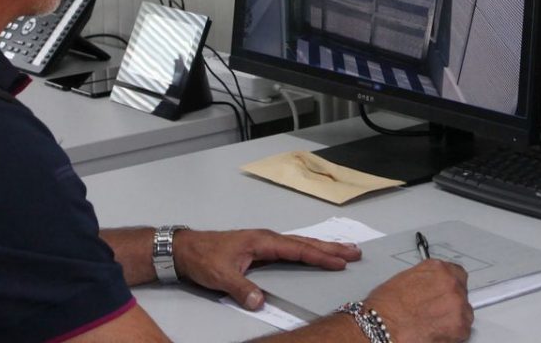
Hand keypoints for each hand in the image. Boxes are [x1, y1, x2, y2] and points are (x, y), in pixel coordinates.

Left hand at [172, 228, 359, 308]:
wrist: (186, 249)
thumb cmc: (203, 258)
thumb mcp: (220, 276)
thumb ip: (242, 288)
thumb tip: (260, 301)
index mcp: (262, 241)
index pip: (297, 250)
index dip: (319, 256)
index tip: (340, 260)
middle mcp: (267, 239)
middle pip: (304, 243)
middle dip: (330, 248)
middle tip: (355, 251)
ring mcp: (264, 243)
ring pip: (299, 244)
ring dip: (321, 247)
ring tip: (343, 250)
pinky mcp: (259, 249)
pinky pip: (290, 249)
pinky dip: (306, 250)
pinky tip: (313, 253)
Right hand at [366, 258, 471, 342]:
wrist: (380, 326)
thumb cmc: (385, 307)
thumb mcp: (406, 280)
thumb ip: (427, 280)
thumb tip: (431, 288)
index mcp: (438, 269)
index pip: (457, 274)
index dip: (449, 286)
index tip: (445, 293)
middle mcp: (450, 283)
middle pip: (461, 293)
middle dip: (450, 303)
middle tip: (435, 311)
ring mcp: (457, 305)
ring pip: (465, 313)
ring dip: (453, 318)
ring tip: (433, 324)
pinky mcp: (459, 327)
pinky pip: (463, 331)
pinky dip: (453, 335)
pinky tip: (435, 333)